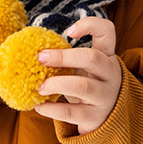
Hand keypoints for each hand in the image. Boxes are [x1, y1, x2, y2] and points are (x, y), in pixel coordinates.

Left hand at [33, 16, 121, 133]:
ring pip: (83, 86)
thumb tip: (32, 49)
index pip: (107, 31)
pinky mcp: (96, 117)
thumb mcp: (85, 68)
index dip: (90, 25)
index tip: (68, 31)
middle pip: (91, 58)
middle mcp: (110, 74)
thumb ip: (69, 58)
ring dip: (57, 84)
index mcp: (106, 56)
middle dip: (63, 56)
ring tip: (39, 87)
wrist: (108, 119)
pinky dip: (53, 109)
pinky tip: (39, 107)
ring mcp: (105, 96)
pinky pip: (73, 113)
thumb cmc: (89, 85)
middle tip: (40, 57)